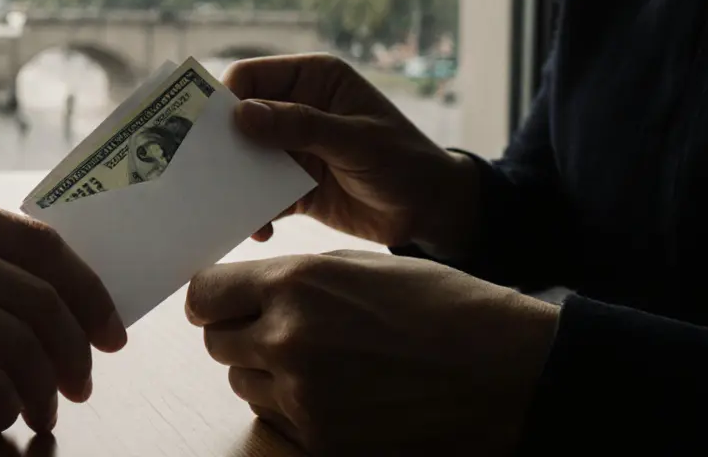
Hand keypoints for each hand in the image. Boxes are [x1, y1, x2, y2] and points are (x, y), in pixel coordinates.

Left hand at [187, 250, 558, 455]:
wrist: (504, 370)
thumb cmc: (438, 307)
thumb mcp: (356, 268)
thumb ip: (289, 280)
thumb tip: (240, 292)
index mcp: (295, 285)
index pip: (203, 296)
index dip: (212, 300)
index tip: (223, 302)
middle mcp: (288, 340)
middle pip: (216, 343)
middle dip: (239, 334)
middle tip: (278, 330)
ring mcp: (303, 397)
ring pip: (243, 384)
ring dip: (265, 373)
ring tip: (322, 361)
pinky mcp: (322, 441)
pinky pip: (277, 420)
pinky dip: (294, 408)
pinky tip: (339, 393)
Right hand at [224, 53, 477, 252]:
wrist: (432, 213)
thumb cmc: (404, 162)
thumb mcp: (355, 140)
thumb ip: (301, 125)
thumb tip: (241, 114)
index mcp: (311, 79)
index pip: (250, 77)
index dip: (225, 99)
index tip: (206, 130)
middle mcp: (295, 108)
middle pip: (238, 120)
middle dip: (222, 147)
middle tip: (205, 173)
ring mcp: (291, 148)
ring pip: (244, 160)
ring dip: (234, 183)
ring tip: (229, 208)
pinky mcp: (292, 186)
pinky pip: (258, 195)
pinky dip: (253, 212)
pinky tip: (260, 230)